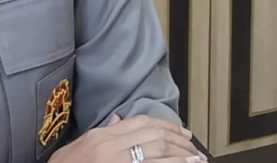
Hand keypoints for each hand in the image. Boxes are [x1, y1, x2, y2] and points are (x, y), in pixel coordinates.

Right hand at [49, 113, 206, 161]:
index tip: (181, 132)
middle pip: (152, 136)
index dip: (165, 125)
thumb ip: (102, 132)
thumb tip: (119, 118)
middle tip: (194, 146)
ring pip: (156, 151)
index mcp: (101, 136)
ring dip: (181, 155)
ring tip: (197, 159)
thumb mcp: (79, 147)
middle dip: (178, 140)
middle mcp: (110, 147)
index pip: (140, 122)